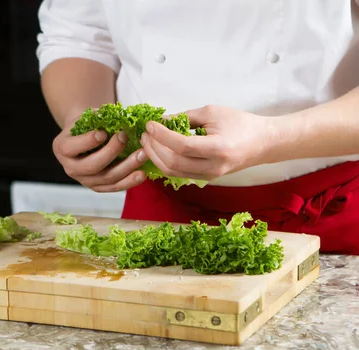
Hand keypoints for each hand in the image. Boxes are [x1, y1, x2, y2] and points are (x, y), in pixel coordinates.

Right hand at [52, 115, 147, 191]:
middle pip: (92, 166)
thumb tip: (119, 116)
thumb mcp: (85, 117)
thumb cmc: (86, 125)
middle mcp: (70, 168)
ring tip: (142, 154)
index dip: (88, 141)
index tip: (103, 132)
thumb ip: (97, 117)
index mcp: (61, 148)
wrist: (84, 138)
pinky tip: (142, 173)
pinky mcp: (98, 187)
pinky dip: (130, 181)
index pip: (72, 147)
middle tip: (124, 136)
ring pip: (107, 178)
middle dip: (111, 152)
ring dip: (127, 167)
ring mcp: (84, 180)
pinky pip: (114, 187)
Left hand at [140, 105, 276, 181]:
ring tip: (148, 141)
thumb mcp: (212, 113)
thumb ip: (185, 117)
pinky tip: (157, 150)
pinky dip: (164, 163)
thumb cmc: (240, 123)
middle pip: (174, 163)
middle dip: (154, 147)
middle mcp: (213, 167)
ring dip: (156, 157)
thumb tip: (160, 121)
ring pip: (173, 172)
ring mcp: (209, 176)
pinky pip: (178, 174)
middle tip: (145, 133)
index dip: (162, 136)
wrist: (262, 143)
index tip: (150, 125)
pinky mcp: (205, 178)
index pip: (182, 146)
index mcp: (218, 149)